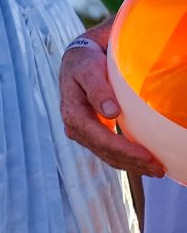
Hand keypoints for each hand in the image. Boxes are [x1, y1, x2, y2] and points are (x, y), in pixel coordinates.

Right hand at [61, 35, 164, 177]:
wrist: (77, 62)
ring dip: (131, 165)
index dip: (124, 150)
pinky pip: (108, 151)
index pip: (100, 140)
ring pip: (108, 155)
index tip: (147, 156)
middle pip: (105, 152)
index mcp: (73, 115)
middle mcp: (76, 129)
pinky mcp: (92, 133)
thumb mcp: (89, 71)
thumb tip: (110, 112)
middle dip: (132, 163)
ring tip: (155, 170)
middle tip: (159, 169)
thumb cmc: (84, 64)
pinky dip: (126, 158)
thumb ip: (98, 90)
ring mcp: (84, 133)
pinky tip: (142, 161)